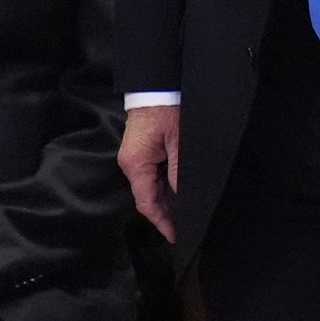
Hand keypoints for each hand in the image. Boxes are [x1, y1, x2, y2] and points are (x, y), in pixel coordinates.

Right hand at [118, 105, 180, 241]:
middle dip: (167, 213)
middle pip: (148, 197)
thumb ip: (179, 173)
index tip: (176, 235)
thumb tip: (183, 199)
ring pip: (151, 187)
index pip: (146, 203)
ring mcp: (135, 157)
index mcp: (135, 164)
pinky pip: (153, 175)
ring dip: (168, 200)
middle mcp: (131, 164)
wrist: (157, 85)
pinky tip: (181, 192)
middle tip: (188, 225)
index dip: (161, 222)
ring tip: (187, 212)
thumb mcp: (179, 143)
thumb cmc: (167, 110)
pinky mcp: (142, 151)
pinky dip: (166, 186)